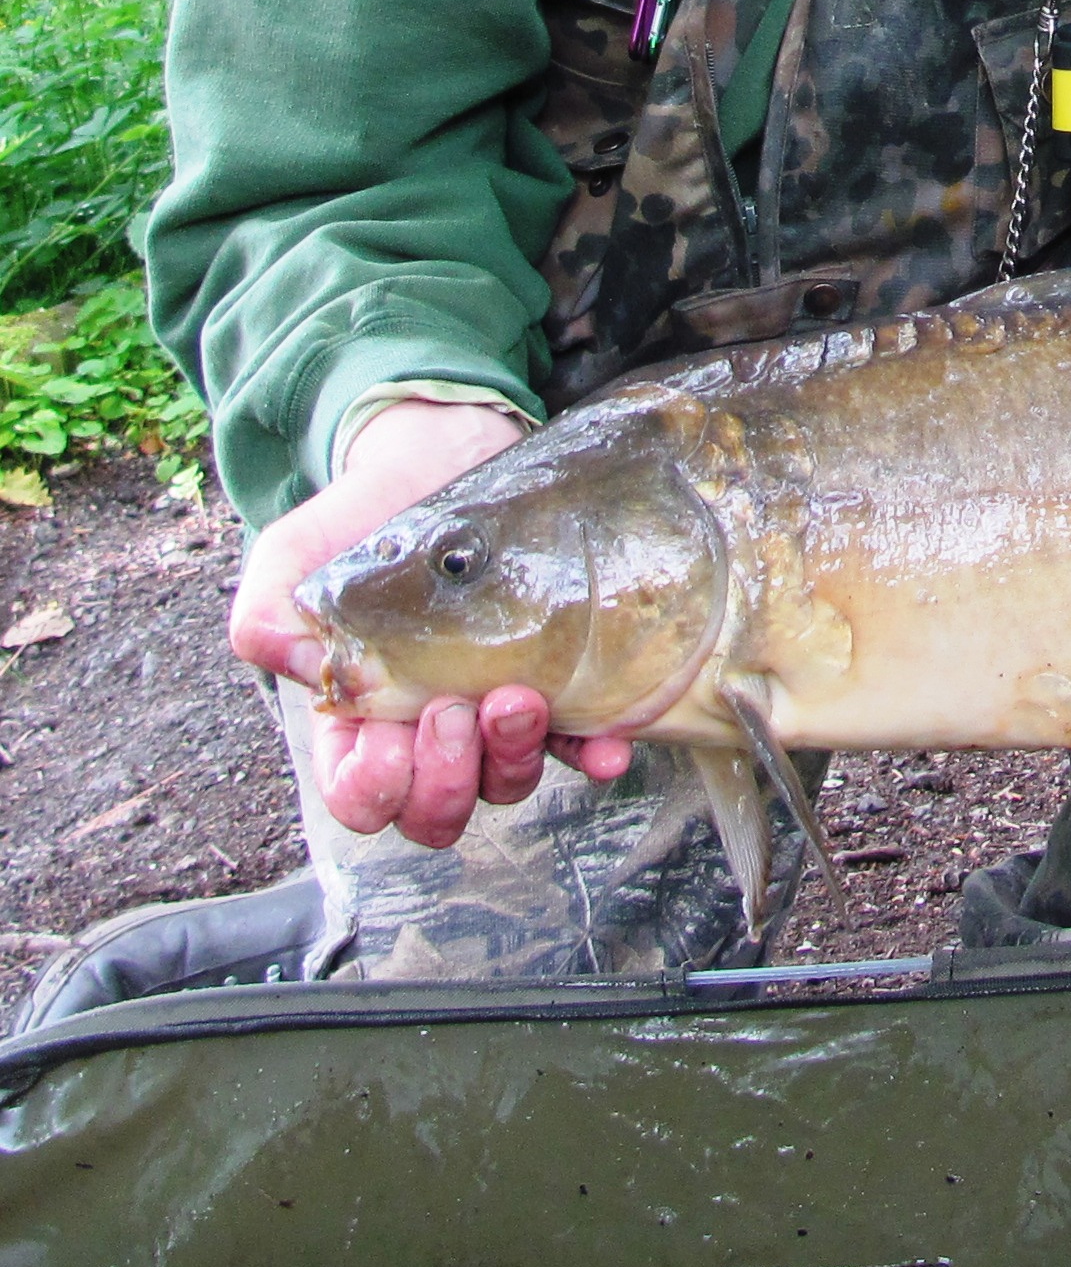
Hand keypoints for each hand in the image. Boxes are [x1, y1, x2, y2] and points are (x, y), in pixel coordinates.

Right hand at [229, 397, 632, 845]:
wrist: (440, 456)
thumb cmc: (360, 515)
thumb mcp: (296, 553)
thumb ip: (269, 609)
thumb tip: (295, 663)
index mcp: (358, 719)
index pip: (360, 795)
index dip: (375, 787)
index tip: (389, 735)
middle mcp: (427, 732)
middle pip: (435, 810)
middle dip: (446, 780)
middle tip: (454, 711)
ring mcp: (493, 713)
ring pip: (503, 784)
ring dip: (512, 761)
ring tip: (518, 700)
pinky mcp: (554, 680)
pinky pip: (578, 742)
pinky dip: (590, 755)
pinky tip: (605, 749)